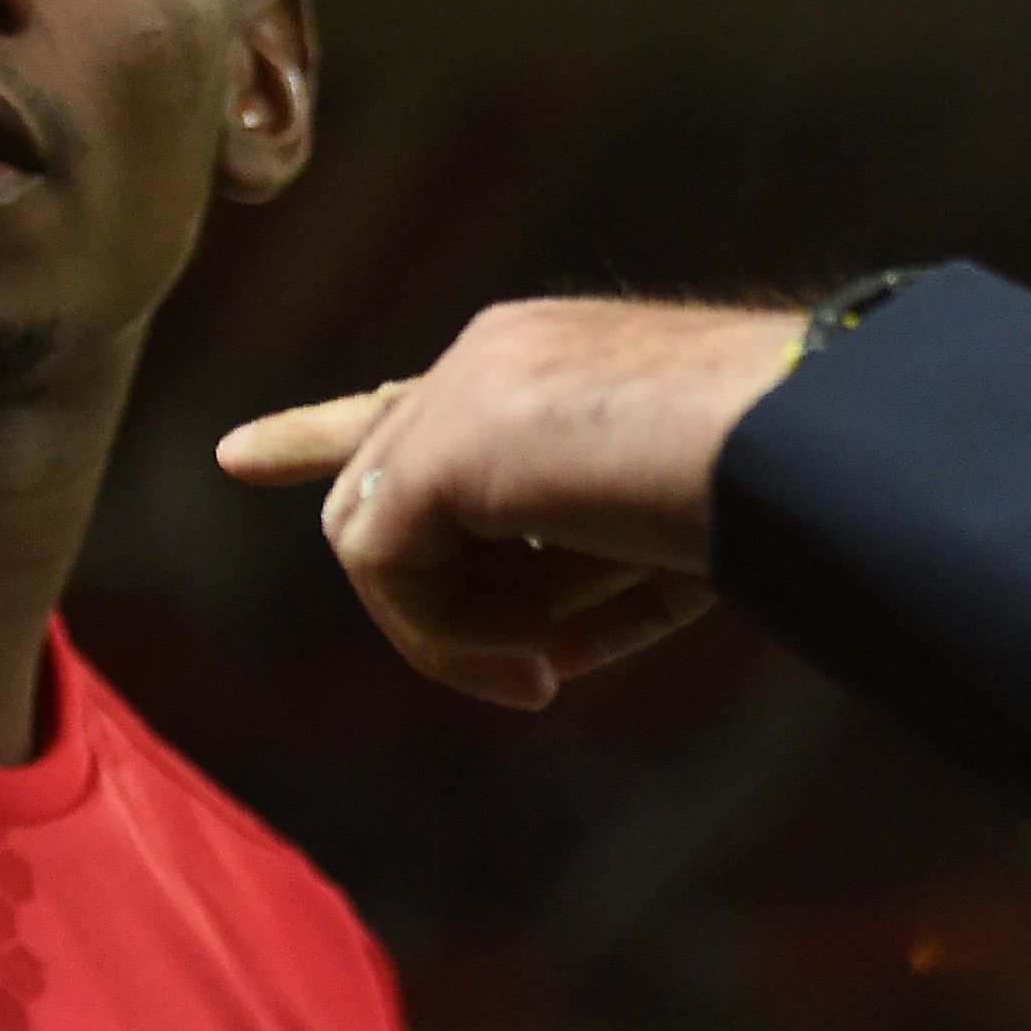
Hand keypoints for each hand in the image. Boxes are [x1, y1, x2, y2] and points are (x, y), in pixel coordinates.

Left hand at [216, 298, 804, 708]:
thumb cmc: (771, 485)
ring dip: (462, 632)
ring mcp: (454, 392)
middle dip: (453, 611)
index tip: (235, 456)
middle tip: (541, 673)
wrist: (795, 435)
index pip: (408, 403)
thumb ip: (575, 566)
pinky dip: (448, 641)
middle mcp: (485, 358)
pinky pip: (384, 576)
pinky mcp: (435, 446)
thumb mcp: (666, 529)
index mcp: (544, 362)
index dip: (316, 434)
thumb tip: (520, 652)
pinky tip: (536, 666)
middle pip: (399, 510)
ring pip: (380, 549)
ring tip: (549, 669)